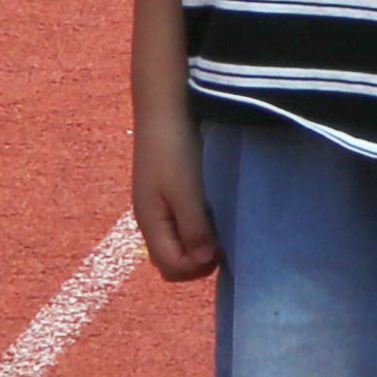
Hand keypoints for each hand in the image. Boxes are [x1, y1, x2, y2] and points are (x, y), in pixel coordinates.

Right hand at [133, 110, 219, 284]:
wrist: (164, 108)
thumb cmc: (174, 150)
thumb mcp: (186, 192)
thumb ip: (194, 229)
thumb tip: (205, 261)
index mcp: (150, 224)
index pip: (171, 267)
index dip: (197, 267)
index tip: (222, 249)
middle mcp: (152, 220)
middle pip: (173, 259)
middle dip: (198, 260)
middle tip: (225, 242)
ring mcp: (159, 206)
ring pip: (179, 242)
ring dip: (200, 243)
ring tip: (223, 228)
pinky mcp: (169, 191)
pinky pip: (182, 223)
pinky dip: (198, 226)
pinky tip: (216, 212)